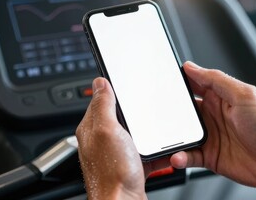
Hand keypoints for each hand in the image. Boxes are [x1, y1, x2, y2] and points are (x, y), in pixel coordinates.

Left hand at [76, 78, 168, 199]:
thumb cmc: (113, 174)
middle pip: (120, 117)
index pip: (100, 101)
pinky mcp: (131, 164)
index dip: (113, 92)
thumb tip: (100, 83)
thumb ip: (103, 105)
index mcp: (92, 129)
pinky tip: (163, 151)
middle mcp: (102, 141)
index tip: (126, 86)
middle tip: (146, 109)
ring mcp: (117, 153)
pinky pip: (146, 151)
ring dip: (148, 132)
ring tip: (156, 132)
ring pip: (135, 134)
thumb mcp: (107, 130)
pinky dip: (157, 151)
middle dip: (135, 113)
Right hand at [171, 62, 255, 193]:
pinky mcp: (210, 156)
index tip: (163, 81)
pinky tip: (179, 156)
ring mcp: (211, 135)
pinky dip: (180, 156)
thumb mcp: (245, 95)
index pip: (195, 83)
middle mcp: (215, 114)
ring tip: (166, 139)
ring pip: (183, 133)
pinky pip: (188, 155)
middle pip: (184, 109)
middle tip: (158, 113)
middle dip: (170, 111)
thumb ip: (218, 80)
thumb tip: (193, 67)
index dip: (179, 81)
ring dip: (173, 136)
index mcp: (223, 96)